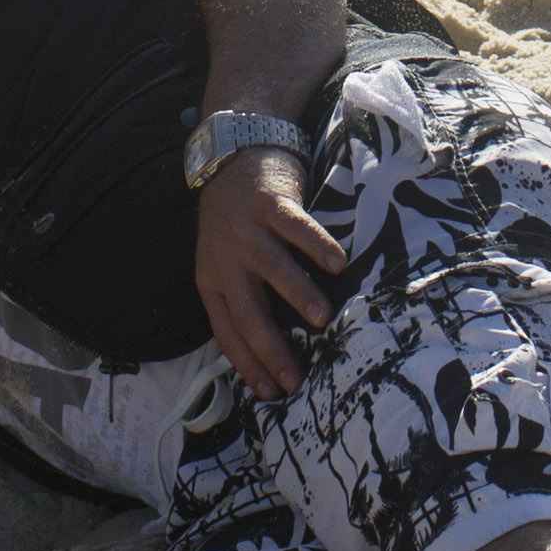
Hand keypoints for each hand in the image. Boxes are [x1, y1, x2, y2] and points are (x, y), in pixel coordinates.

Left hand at [191, 145, 345, 395]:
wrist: (233, 158)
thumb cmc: (236, 224)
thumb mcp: (224, 263)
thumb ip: (243, 297)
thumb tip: (270, 351)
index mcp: (213, 280)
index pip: (226, 332)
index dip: (246, 364)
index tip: (268, 393)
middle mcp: (227, 260)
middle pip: (248, 312)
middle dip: (272, 349)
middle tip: (296, 378)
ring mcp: (249, 232)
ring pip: (273, 270)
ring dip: (298, 296)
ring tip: (322, 321)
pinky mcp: (271, 205)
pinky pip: (297, 229)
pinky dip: (317, 246)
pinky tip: (338, 265)